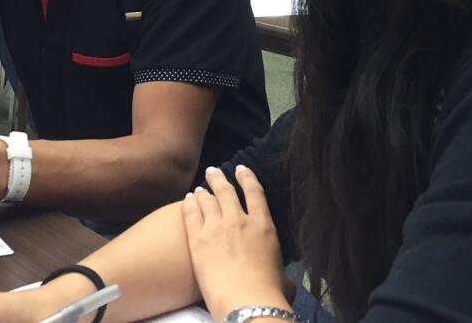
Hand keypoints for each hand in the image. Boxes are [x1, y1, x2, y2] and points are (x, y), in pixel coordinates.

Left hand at [182, 166, 288, 321]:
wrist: (247, 302)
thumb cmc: (269, 293)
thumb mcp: (283, 276)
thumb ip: (280, 270)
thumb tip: (284, 280)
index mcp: (263, 226)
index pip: (255, 192)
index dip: (247, 177)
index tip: (241, 169)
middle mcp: (239, 220)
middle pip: (226, 191)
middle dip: (218, 178)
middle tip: (212, 171)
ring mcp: (217, 227)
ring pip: (207, 200)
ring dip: (202, 191)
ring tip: (198, 188)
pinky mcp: (198, 239)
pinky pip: (191, 214)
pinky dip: (188, 204)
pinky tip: (186, 200)